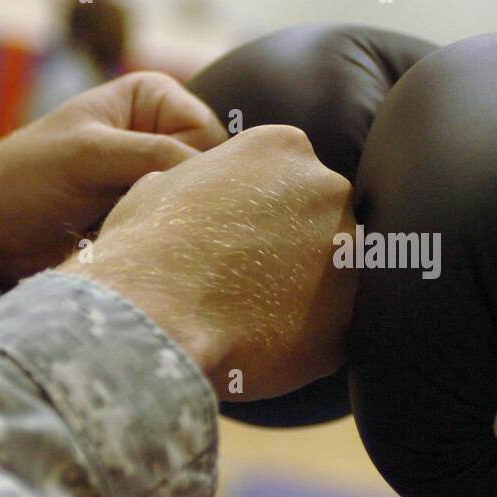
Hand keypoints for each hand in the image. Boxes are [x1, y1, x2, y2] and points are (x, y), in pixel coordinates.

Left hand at [0, 72, 227, 287]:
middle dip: (179, 193)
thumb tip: (222, 176)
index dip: (187, 162)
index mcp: (154, 97)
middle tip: (133, 206)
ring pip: (198, 203)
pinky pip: (180, 227)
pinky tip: (130, 239)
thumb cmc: (27, 177)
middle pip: (211, 171)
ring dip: (168, 218)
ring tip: (123, 223)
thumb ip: (158, 155)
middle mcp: (163, 131)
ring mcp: (158, 175)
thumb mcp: (91, 155)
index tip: (144, 181)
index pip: (209, 133)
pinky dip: (162, 237)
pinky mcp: (150, 213)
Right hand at [59, 124, 357, 399]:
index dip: (260, 209)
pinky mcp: (350, 316)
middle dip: (292, 247)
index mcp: (284, 148)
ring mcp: (347, 253)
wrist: (156, 316)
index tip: (235, 235)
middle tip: (246, 278)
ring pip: (334, 274)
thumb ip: (201, 182)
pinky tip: (264, 348)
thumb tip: (196, 194)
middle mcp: (329, 190)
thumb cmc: (146, 247)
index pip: (289, 173)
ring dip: (303, 293)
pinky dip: (307, 341)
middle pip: (320, 218)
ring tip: (251, 317)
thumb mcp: (161, 186)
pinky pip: (334, 328)